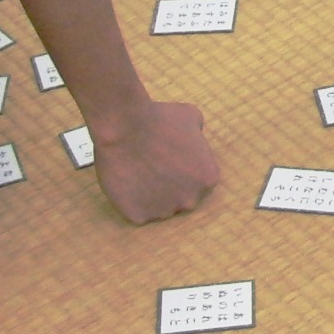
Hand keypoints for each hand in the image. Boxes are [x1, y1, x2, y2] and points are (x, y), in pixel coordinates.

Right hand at [92, 98, 218, 223]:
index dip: (183, 171)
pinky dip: (131, 202)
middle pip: (182, 198)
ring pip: (159, 208)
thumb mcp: (192, 117)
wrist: (126, 127)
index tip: (169, 161)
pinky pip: (137, 213)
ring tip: (137, 174)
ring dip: (151, 196)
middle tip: (153, 168)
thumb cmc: (160, 118)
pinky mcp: (139, 217)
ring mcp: (164, 211)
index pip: (198, 181)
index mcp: (207, 179)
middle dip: (170, 186)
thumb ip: (198, 134)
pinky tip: (126, 183)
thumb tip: (195, 139)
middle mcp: (190, 200)